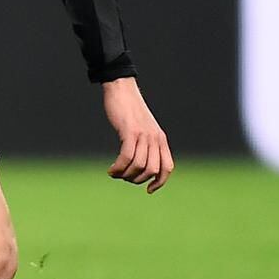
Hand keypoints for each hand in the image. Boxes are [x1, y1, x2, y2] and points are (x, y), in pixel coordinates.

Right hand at [101, 78, 172, 192]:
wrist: (122, 89)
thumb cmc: (129, 109)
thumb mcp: (142, 127)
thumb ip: (145, 142)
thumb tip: (139, 161)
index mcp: (161, 139)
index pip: (168, 167)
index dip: (160, 182)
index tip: (148, 190)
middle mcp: (155, 138)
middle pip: (152, 170)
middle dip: (138, 179)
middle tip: (124, 177)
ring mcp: (143, 135)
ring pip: (139, 165)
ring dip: (126, 175)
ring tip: (115, 174)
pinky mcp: (130, 131)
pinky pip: (127, 156)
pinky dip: (119, 167)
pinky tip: (111, 170)